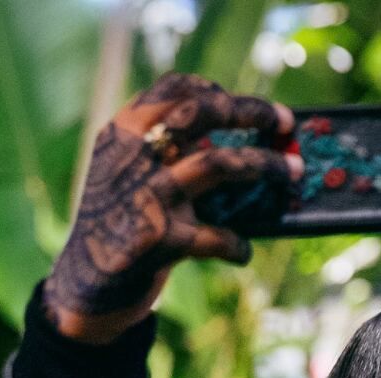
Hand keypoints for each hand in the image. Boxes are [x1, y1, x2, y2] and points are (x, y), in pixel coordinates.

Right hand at [46, 74, 301, 343]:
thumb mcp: (126, 176)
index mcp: (123, 133)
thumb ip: (165, 154)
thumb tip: (239, 142)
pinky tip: (244, 252)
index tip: (242, 100)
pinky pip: (215, 236)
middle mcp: (133, 156)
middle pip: (201, 114)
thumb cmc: (121, 223)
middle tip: (285, 122)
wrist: (86, 285)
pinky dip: (236, 244)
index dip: (212, 89)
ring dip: (265, 165)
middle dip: (250, 111)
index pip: (171, 89)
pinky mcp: (158, 240)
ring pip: (218, 164)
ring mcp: (146, 196)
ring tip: (294, 172)